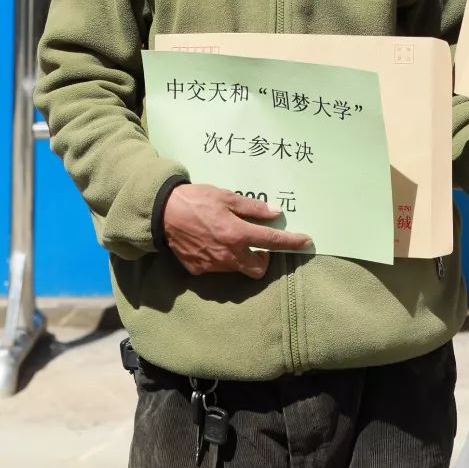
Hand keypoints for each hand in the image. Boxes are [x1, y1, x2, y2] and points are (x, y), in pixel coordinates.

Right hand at [162, 184, 311, 278]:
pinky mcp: (198, 270)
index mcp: (237, 234)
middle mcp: (228, 255)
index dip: (292, 242)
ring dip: (240, 256)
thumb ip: (252, 207)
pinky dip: (219, 257)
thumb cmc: (197, 200)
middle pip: (258, 269)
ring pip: (237, 268)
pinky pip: (217, 267)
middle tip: (256, 243)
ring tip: (228, 237)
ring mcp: (213, 265)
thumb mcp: (226, 197)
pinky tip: (210, 242)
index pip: (272, 242)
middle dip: (262, 259)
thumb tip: (275, 213)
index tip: (306, 242)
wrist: (162, 212)